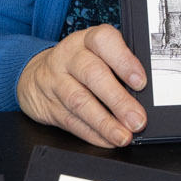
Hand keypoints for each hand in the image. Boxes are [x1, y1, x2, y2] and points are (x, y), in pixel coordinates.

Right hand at [17, 25, 145, 147]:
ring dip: (105, 123)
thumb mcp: (97, 54)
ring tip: (123, 136)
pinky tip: (107, 140)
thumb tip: (144, 95)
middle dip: (118, 100)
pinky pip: (71, 121)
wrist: (35, 76)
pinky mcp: (49, 105)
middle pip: (93, 75)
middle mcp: (69, 57)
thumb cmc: (78, 64)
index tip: (140, 82)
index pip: (103, 41)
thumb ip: (119, 67)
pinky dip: (92, 134)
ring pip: (79, 101)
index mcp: (86, 40)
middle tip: (136, 119)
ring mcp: (56, 80)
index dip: (123, 61)